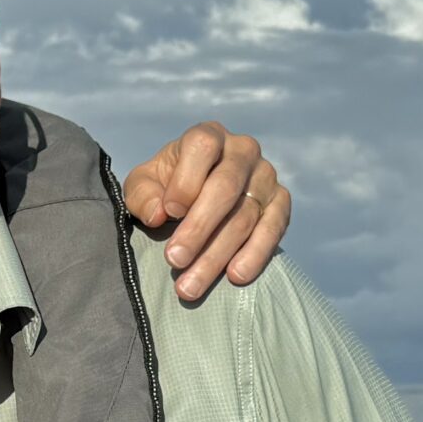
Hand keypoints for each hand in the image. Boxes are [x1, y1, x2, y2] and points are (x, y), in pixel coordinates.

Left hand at [121, 122, 288, 301]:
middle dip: (198, 228)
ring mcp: (266, 176)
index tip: (168, 213)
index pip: (202, 147)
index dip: (185, 180)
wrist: (198, 197)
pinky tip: (235, 276)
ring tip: (190, 286)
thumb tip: (157, 214)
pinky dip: (255, 254)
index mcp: (208, 135)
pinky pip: (273, 228)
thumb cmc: (165, 188)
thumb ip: (142, 195)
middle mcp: (242, 150)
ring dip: (217, 254)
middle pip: (225, 187)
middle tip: (174, 261)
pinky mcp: (281, 202)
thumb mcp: (143, 186)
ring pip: (244, 216)